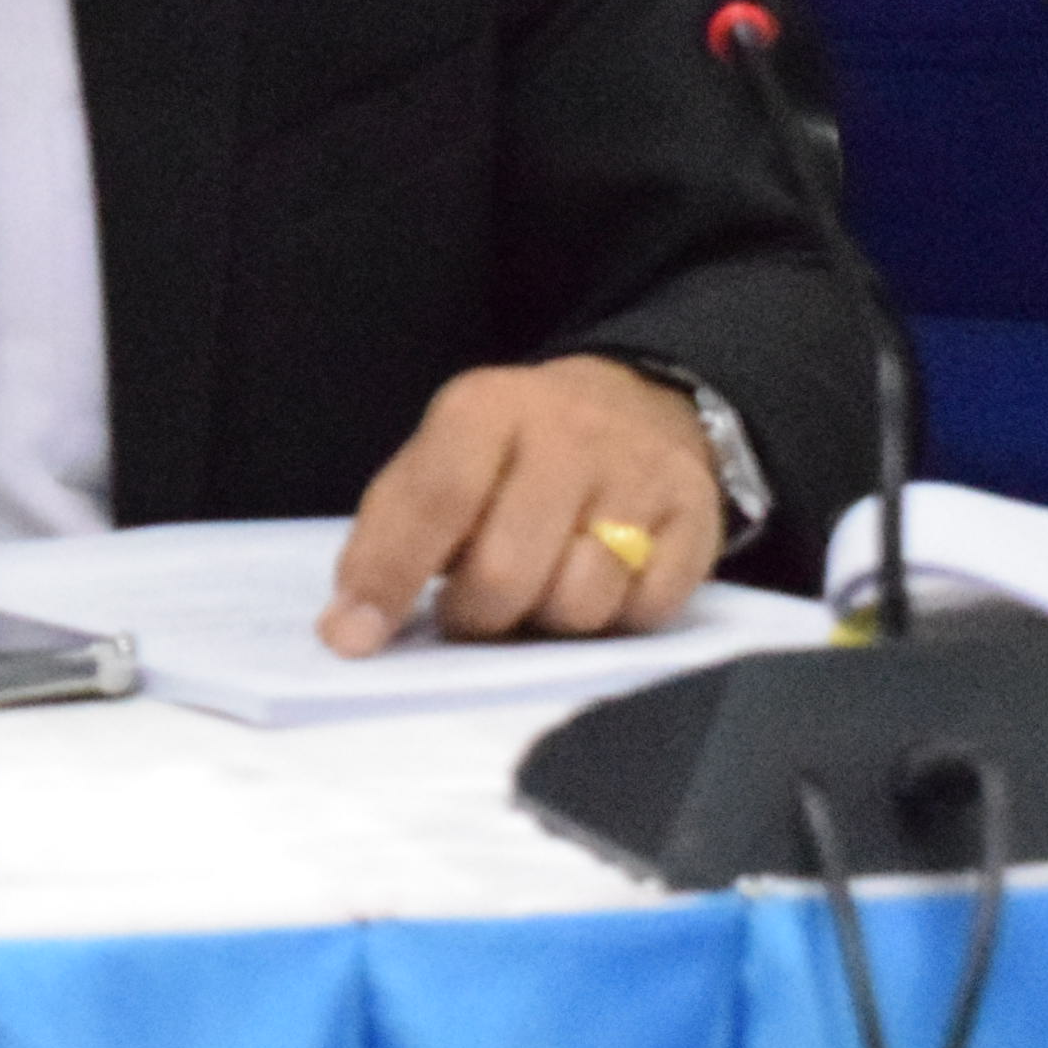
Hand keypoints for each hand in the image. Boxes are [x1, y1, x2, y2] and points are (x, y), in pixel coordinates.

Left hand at [320, 354, 723, 656]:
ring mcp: (640, 473)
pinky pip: (645, 613)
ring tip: (543, 588)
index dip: (391, 576)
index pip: (435, 499)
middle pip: (507, 571)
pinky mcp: (697, 517)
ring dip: (550, 621)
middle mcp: (568, 433)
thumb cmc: (515, 454)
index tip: (355, 639)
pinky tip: (603, 582)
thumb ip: (393, 532)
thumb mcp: (444, 458)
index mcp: (487, 409)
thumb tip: (350, 627)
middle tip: (474, 611)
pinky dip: (616, 620)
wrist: (639, 407)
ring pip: (579, 602)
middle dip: (477, 615)